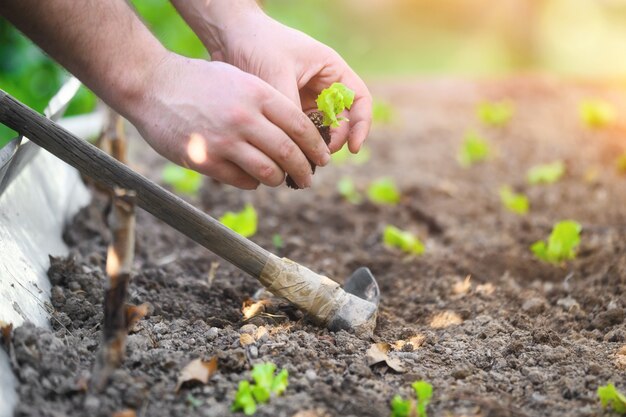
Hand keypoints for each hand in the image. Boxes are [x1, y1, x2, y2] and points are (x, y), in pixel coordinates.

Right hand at [127, 53, 330, 188]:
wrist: (152, 86)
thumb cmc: (199, 82)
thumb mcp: (240, 79)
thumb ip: (267, 103)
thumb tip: (294, 133)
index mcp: (258, 94)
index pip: (300, 126)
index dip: (316, 146)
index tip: (323, 157)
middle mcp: (244, 118)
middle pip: (288, 153)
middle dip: (305, 170)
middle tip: (309, 178)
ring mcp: (224, 141)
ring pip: (268, 172)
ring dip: (279, 180)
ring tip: (282, 180)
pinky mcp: (206, 160)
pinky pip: (242, 181)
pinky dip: (253, 183)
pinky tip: (254, 179)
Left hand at [206, 11, 372, 153]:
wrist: (227, 35)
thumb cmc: (257, 45)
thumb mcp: (278, 78)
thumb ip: (291, 113)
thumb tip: (297, 149)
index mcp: (331, 70)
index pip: (360, 100)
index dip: (361, 126)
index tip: (353, 148)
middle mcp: (322, 85)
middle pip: (342, 120)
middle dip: (334, 140)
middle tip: (318, 157)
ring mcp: (305, 97)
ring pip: (320, 129)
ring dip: (314, 145)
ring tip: (300, 160)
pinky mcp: (288, 108)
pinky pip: (299, 131)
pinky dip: (296, 143)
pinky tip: (286, 154)